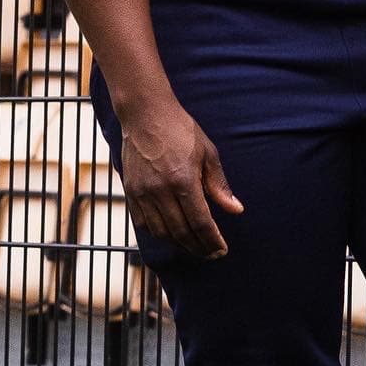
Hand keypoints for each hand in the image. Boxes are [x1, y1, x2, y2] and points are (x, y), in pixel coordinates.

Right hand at [118, 100, 243, 259]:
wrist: (145, 112)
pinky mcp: (130, 190)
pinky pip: (142, 223)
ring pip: (161, 232)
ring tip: (191, 244)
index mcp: (184, 181)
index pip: (201, 223)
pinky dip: (157, 232)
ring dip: (178, 243)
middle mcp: (161, 190)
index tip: (221, 250)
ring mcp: (142, 192)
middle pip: (181, 233)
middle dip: (198, 248)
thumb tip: (235, 210)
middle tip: (210, 253)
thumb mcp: (207, 153)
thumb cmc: (180, 129)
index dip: (213, 241)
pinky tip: (169, 232)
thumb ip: (219, 185)